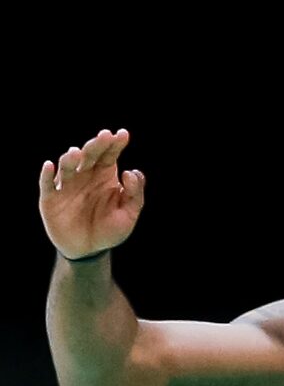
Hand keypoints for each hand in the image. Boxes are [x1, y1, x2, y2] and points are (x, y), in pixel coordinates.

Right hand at [39, 130, 144, 259]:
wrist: (90, 250)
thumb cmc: (110, 229)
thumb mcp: (129, 213)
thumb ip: (134, 193)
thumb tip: (129, 172)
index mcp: (105, 174)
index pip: (110, 154)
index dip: (115, 143)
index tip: (122, 135)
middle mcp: (85, 175)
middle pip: (89, 155)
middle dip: (96, 145)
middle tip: (105, 136)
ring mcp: (67, 186)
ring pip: (67, 166)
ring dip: (71, 158)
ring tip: (78, 153)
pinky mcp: (51, 199)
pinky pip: (47, 185)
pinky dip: (46, 175)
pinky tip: (49, 165)